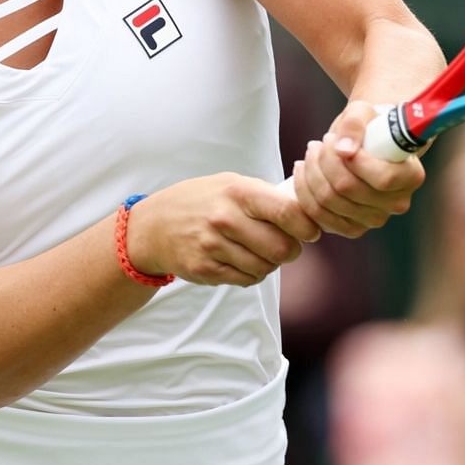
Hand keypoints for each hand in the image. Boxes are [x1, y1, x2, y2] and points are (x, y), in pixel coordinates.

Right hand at [125, 172, 321, 286]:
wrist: (154, 226)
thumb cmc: (204, 201)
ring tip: (260, 251)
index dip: (307, 226)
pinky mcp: (205, 269)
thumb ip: (267, 196)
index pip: (288, 212)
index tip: (311, 231)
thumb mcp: (232, 184)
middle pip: (282, 248)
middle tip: (288, 246)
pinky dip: (251, 273)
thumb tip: (308, 210)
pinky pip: (246, 279)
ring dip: (270, 263)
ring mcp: (213, 246)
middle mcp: (225, 218)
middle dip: (292, 251)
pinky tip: (241, 260)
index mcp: (238, 192)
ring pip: (265, 268)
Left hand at [291, 99, 426, 237]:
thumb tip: (343, 150)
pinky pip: (318, 216)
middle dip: (324, 161)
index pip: (383, 178)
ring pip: (328, 202)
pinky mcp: (352, 228)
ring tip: (312, 152)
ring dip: (311, 173)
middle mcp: (396, 203)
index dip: (355, 161)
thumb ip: (354, 124)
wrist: (367, 144)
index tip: (338, 141)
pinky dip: (304, 192)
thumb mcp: (363, 111)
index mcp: (411, 176)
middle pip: (347, 189)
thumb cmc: (369, 125)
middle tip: (320, 142)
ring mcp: (374, 219)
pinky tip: (304, 171)